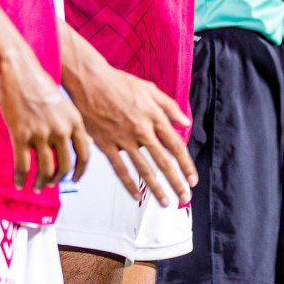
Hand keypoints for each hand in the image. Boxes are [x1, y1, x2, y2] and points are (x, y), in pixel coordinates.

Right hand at [0, 43, 91, 191]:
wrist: (18, 68)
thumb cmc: (38, 83)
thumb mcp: (64, 104)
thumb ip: (73, 125)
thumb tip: (86, 143)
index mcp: (75, 120)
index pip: (84, 154)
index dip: (80, 172)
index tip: (75, 180)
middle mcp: (61, 129)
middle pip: (65, 166)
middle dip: (58, 179)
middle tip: (51, 184)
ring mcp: (41, 133)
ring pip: (45, 170)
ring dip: (40, 182)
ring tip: (36, 187)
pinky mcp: (20, 135)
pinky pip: (22, 166)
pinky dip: (20, 178)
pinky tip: (18, 184)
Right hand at [60, 32, 195, 206]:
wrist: (91, 82)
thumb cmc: (120, 83)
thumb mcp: (151, 89)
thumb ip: (171, 107)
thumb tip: (186, 123)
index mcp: (155, 117)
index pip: (176, 146)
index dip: (186, 165)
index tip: (192, 178)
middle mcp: (142, 131)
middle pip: (164, 162)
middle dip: (176, 182)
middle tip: (185, 196)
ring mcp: (124, 140)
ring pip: (144, 169)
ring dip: (156, 188)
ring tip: (165, 202)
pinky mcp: (107, 145)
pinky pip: (120, 169)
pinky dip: (128, 184)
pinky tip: (136, 196)